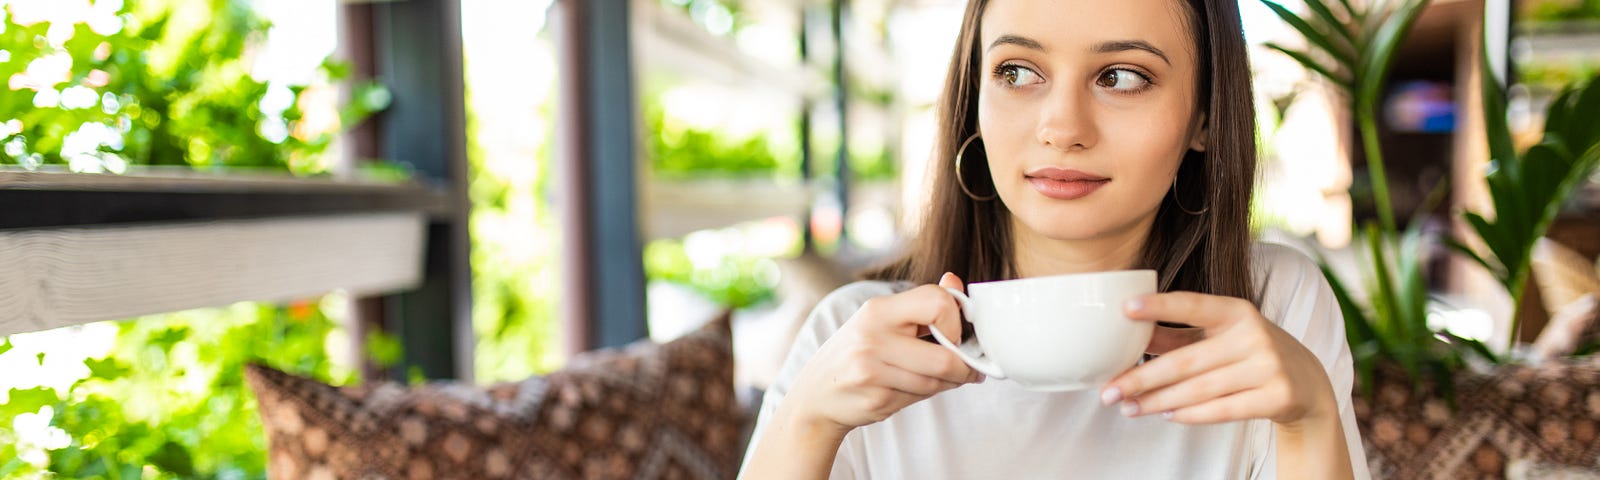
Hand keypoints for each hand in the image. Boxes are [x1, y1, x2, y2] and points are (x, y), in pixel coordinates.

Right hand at [782, 273, 982, 434]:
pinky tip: (913, 388)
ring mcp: (872, 371)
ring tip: (943, 378)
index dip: (957, 321)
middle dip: (965, 367)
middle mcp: (872, 337)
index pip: (937, 302)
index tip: (955, 334)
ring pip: (936, 382)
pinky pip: (920, 398)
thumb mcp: (882, 319)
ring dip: (949, 383)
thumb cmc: (857, 352)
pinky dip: (926, 395)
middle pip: (944, 357)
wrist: (816, 394)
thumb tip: (954, 280)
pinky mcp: (875, 399)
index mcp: (878, 310)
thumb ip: (922, 303)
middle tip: (969, 369)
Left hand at [1100, 292, 1336, 426]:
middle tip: (1108, 392)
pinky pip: (1223, 410)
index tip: (1125, 309)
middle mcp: (1253, 334)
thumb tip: (1130, 332)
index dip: (1159, 306)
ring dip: (1158, 402)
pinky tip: (1166, 416)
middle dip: (1141, 379)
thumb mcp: (1219, 334)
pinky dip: (1191, 415)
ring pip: (1199, 389)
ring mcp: (1268, 366)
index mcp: (1236, 310)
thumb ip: (1178, 333)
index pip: (1192, 304)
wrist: (1306, 381)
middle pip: (1185, 361)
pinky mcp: (1277, 396)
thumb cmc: (1249, 352)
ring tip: (1128, 409)